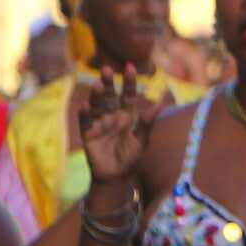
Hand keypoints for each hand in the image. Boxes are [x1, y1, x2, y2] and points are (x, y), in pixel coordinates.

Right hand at [77, 66, 158, 187]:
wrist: (116, 178)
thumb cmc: (132, 159)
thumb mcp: (142, 141)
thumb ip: (148, 123)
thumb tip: (161, 103)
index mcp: (127, 116)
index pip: (128, 95)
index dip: (129, 82)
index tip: (130, 67)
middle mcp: (112, 117)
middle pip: (110, 97)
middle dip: (108, 83)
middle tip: (106, 69)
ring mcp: (99, 124)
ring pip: (97, 106)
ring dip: (96, 96)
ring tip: (96, 85)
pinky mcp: (88, 135)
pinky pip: (85, 122)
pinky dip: (85, 114)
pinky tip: (84, 106)